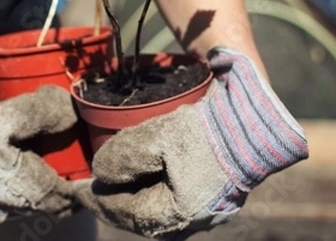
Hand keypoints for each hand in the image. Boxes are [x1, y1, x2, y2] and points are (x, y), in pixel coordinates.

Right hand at [0, 84, 77, 222]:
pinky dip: (18, 192)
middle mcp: (17, 210)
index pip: (70, 198)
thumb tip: (71, 110)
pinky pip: (9, 206)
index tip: (87, 169)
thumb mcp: (7, 118)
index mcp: (30, 190)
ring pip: (30, 206)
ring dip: (39, 190)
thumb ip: (43, 113)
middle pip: (51, 205)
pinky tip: (9, 172)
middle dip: (62, 188)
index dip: (82, 185)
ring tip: (37, 164)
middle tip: (65, 165)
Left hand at [75, 47, 308, 239]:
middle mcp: (195, 219)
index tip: (78, 190)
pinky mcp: (216, 195)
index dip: (98, 200)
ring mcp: (208, 210)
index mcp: (179, 212)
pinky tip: (142, 179)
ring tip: (111, 184)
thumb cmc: (208, 128)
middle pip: (141, 216)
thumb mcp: (158, 137)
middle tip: (90, 189)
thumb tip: (100, 175)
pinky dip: (151, 193)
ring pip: (157, 211)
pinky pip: (173, 201)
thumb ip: (123, 158)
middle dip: (113, 203)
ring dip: (131, 198)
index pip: (126, 213)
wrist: (257, 117)